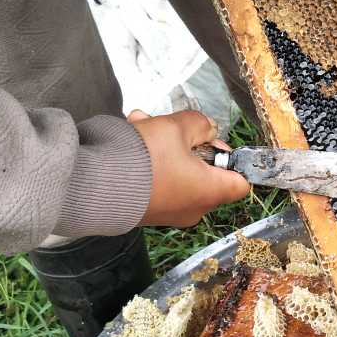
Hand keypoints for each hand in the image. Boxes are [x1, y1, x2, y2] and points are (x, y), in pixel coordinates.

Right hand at [128, 109, 248, 226]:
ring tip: (140, 123)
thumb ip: (199, 124)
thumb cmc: (143, 158)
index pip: (241, 182)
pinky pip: (159, 182)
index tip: (212, 142)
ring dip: (164, 146)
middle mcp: (194, 209)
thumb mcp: (176, 127)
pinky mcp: (149, 212)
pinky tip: (131, 138)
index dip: (232, 159)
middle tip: (171, 127)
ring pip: (178, 172)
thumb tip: (208, 129)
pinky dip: (150, 161)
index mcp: (210, 192)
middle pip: (207, 174)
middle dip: (189, 145)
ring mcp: (170, 213)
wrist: (94, 185)